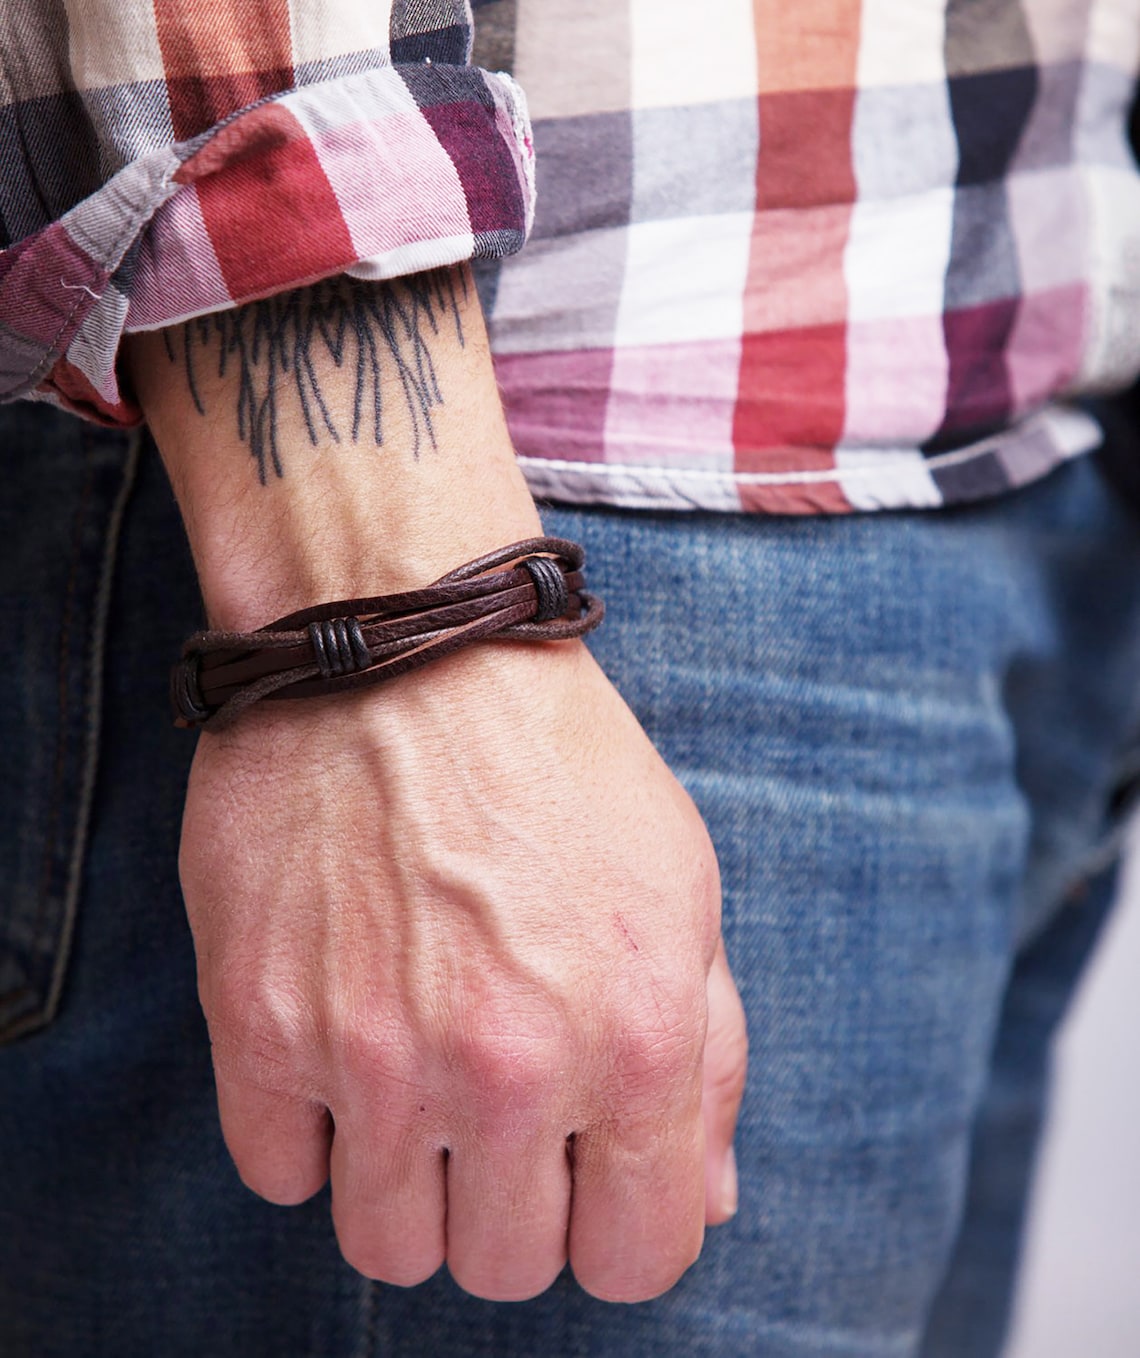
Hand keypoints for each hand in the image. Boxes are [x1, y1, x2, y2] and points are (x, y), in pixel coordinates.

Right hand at [180, 639, 747, 1301]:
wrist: (406, 652)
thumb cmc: (558, 764)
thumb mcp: (681, 890)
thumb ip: (711, 1059)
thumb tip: (701, 1202)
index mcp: (637, 1042)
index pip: (639, 1259)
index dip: (619, 1225)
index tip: (589, 1174)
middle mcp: (510, 1070)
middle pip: (504, 1267)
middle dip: (513, 1203)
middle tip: (497, 1107)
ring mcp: (373, 1056)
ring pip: (385, 1247)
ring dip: (408, 1184)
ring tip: (416, 1078)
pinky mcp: (259, 1025)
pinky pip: (278, 1173)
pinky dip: (310, 1132)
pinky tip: (338, 1046)